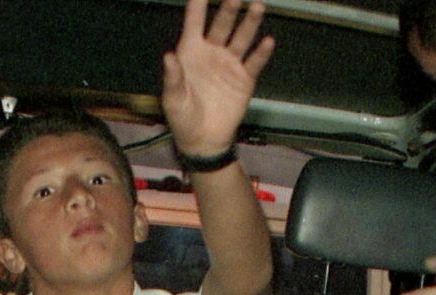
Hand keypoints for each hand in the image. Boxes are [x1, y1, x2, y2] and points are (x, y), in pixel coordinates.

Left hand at [163, 0, 274, 158]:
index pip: (195, 21)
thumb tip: (168, 56)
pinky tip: (267, 41)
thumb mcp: (173, 99)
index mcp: (191, 51)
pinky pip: (255, 62)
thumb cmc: (182, 117)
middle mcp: (212, 52)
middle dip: (229, 9)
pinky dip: (261, 52)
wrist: (204, 140)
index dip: (198, 4)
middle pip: (222, 24)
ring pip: (241, 37)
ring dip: (249, 23)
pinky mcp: (245, 79)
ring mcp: (230, 64)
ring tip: (258, 7)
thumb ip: (172, 77)